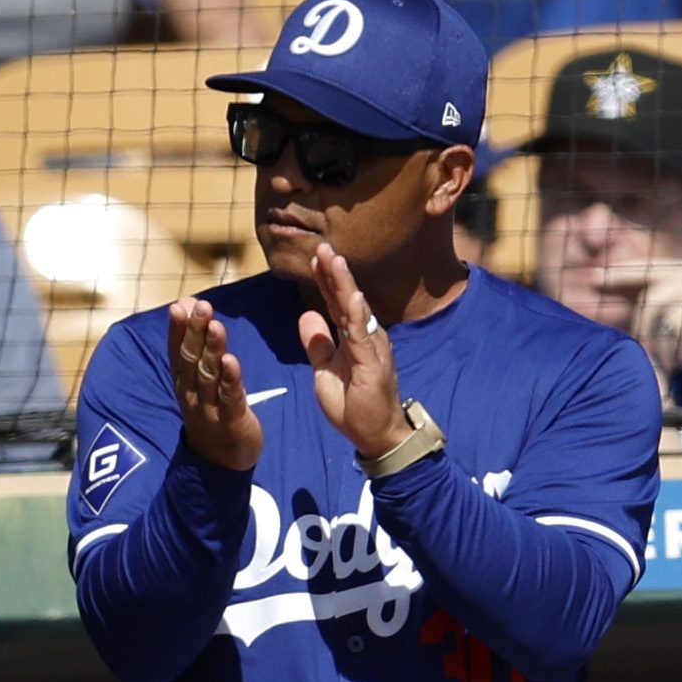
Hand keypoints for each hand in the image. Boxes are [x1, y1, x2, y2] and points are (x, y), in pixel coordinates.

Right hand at [166, 297, 264, 471]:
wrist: (220, 461)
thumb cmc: (211, 409)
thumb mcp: (199, 376)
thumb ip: (194, 342)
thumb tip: (187, 303)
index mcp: (184, 381)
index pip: (177, 351)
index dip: (178, 329)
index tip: (180, 305)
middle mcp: (192, 393)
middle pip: (192, 360)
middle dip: (195, 332)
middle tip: (201, 307)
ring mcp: (210, 408)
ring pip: (209, 376)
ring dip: (212, 350)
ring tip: (216, 326)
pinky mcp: (232, 421)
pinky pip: (229, 398)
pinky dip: (230, 379)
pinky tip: (230, 360)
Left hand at [295, 244, 407, 460]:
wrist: (374, 436)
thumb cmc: (354, 407)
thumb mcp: (325, 372)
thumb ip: (317, 344)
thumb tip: (307, 315)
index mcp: (353, 338)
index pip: (336, 303)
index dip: (325, 280)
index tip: (314, 257)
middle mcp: (365, 337)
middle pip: (346, 299)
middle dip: (334, 272)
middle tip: (321, 245)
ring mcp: (371, 348)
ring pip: (355, 310)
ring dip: (343, 284)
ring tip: (333, 259)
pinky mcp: (372, 363)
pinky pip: (363, 334)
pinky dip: (357, 313)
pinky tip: (350, 294)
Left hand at [584, 257, 681, 375]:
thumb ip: (666, 306)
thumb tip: (633, 317)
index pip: (641, 268)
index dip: (615, 273)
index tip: (587, 278)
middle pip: (647, 299)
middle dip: (642, 332)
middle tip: (649, 357)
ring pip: (661, 316)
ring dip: (661, 347)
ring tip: (670, 365)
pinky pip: (680, 330)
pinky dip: (679, 351)